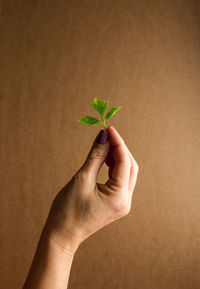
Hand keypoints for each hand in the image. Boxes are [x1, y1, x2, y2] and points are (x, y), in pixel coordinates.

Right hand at [43, 125, 138, 253]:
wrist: (62, 235)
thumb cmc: (68, 210)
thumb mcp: (82, 178)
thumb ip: (96, 155)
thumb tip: (103, 135)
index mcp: (119, 197)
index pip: (124, 162)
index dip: (118, 143)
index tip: (109, 127)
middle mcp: (125, 201)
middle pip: (130, 167)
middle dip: (120, 149)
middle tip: (107, 134)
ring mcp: (122, 203)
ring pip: (126, 173)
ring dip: (118, 157)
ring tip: (105, 144)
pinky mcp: (116, 203)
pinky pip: (120, 180)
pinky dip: (115, 167)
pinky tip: (106, 158)